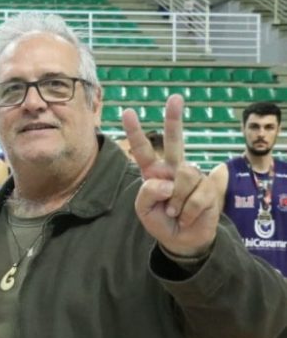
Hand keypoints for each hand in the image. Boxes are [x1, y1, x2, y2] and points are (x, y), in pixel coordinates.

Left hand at [123, 95, 219, 258]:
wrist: (182, 240)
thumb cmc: (162, 221)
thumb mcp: (143, 210)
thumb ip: (147, 194)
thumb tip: (166, 181)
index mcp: (154, 173)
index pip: (142, 150)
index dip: (135, 132)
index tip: (128, 112)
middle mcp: (174, 169)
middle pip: (175, 141)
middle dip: (174, 118)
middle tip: (175, 98)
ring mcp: (193, 176)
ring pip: (183, 177)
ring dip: (176, 201)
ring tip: (176, 212)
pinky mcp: (209, 187)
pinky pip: (196, 195)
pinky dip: (188, 211)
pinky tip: (187, 216)